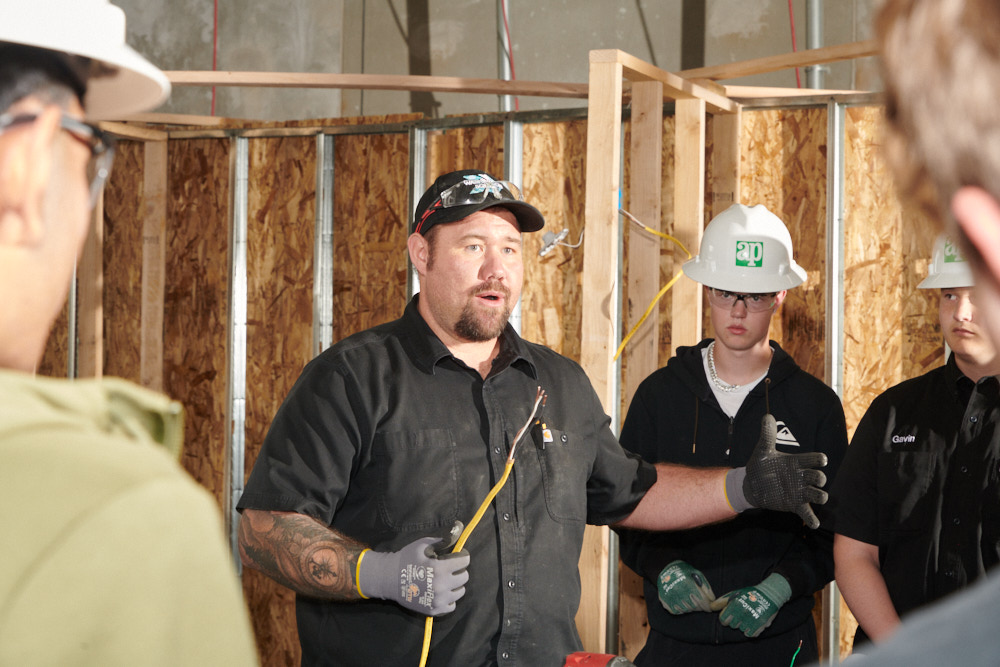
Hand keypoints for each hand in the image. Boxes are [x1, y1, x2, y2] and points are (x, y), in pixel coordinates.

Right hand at [356, 521, 469, 615]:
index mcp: (439, 568)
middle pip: (464, 577)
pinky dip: (449, 599)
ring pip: (460, 592)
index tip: (457, 557)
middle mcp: (441, 586)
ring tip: (446, 581)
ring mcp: (438, 600)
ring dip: (455, 585)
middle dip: (459, 571)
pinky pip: (452, 605)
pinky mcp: (434, 610)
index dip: (461, 557)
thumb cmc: (406, 559)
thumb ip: (442, 539)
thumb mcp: (422, 544)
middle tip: (450, 569)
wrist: (389, 579)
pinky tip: (442, 592)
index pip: (464, 562)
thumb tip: (458, 528)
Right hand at [656, 560, 715, 613]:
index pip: (702, 601)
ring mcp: (671, 598)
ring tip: (692, 601)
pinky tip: (683, 602)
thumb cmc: (684, 572)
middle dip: (701, 607)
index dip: (708, 605)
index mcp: (687, 584)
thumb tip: (712, 600)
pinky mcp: (665, 603)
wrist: (666, 571)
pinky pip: (678, 611)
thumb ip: (705, 586)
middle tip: (702, 604)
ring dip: (692, 608)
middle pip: (695, 606)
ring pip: (687, 610)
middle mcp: (678, 592)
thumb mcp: (697, 574)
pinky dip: (683, 609)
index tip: (710, 607)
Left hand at [710, 572, 790, 637]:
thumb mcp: (735, 594)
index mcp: (735, 605)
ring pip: (742, 630)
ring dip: (744, 625)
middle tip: (742, 614)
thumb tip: (710, 607)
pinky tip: (754, 622)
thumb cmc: (750, 594)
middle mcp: (743, 613)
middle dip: (735, 621)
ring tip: (749, 616)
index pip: (723, 620)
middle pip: (732, 626)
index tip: (730, 615)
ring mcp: (752, 620)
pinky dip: (752, 631)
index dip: (725, 618)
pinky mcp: (761, 626)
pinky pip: (751, 634)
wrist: (770, 594)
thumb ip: (722, 601)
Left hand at [742, 414, 827, 528]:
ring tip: (821, 497)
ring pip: (816, 494)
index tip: (822, 459)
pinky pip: (806, 512)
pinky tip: (814, 524)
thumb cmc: (761, 465)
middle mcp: (801, 477)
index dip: (818, 459)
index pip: (812, 459)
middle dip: (820, 478)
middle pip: (818, 477)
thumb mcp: (762, 450)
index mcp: (796, 462)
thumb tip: (767, 416)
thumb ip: (767, 435)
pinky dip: (811, 518)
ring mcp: (799, 491)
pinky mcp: (794, 504)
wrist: (752, 484)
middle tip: (818, 479)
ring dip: (820, 496)